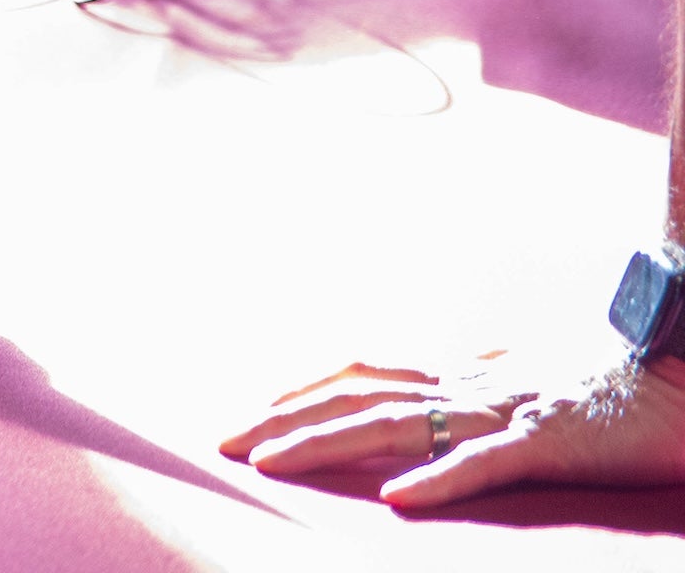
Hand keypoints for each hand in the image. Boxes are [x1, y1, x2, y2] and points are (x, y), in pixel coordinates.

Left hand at [220, 351, 684, 506]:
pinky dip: (435, 481)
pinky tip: (395, 500)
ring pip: (394, 425)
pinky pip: (481, 465)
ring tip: (268, 466)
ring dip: (324, 446)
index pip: (361, 373)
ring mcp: (499, 412)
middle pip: (354, 397)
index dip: (302, 389)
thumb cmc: (604, 385)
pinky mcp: (543, 444)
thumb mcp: (528, 378)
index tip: (250, 411)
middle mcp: (464, 385)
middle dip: (283, 420)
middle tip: (223, 443)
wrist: (678, 380)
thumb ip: (487, 374)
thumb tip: (468, 362)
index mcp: (460, 374)